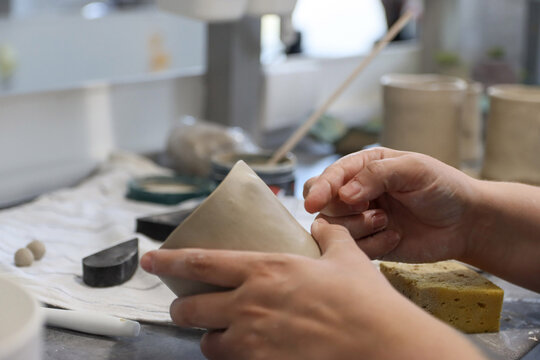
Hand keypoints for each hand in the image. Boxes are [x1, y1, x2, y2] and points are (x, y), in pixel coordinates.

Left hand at [141, 219, 483, 359]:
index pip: (201, 262)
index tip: (150, 259)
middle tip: (189, 306)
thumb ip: (328, 236)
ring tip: (222, 333)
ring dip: (209, 337)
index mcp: (265, 270)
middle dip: (183, 308)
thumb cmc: (364, 301)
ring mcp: (253, 340)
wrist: (381, 344)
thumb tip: (322, 225)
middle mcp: (250, 304)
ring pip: (207, 343)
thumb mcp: (345, 257)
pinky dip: (232, 357)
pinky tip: (248, 351)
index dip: (170, 260)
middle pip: (191, 308)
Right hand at [303, 147, 476, 262]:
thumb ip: (377, 175)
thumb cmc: (442, 187)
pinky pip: (353, 250)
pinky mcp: (369, 244)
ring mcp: (361, 219)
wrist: (465, 223)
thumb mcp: (413, 170)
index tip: (314, 203)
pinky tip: (394, 237)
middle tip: (371, 209)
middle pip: (324, 204)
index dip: (320, 189)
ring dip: (359, 228)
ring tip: (387, 222)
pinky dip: (372, 245)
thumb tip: (344, 193)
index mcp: (363, 168)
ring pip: (334, 229)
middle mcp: (357, 193)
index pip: (329, 177)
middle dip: (343, 210)